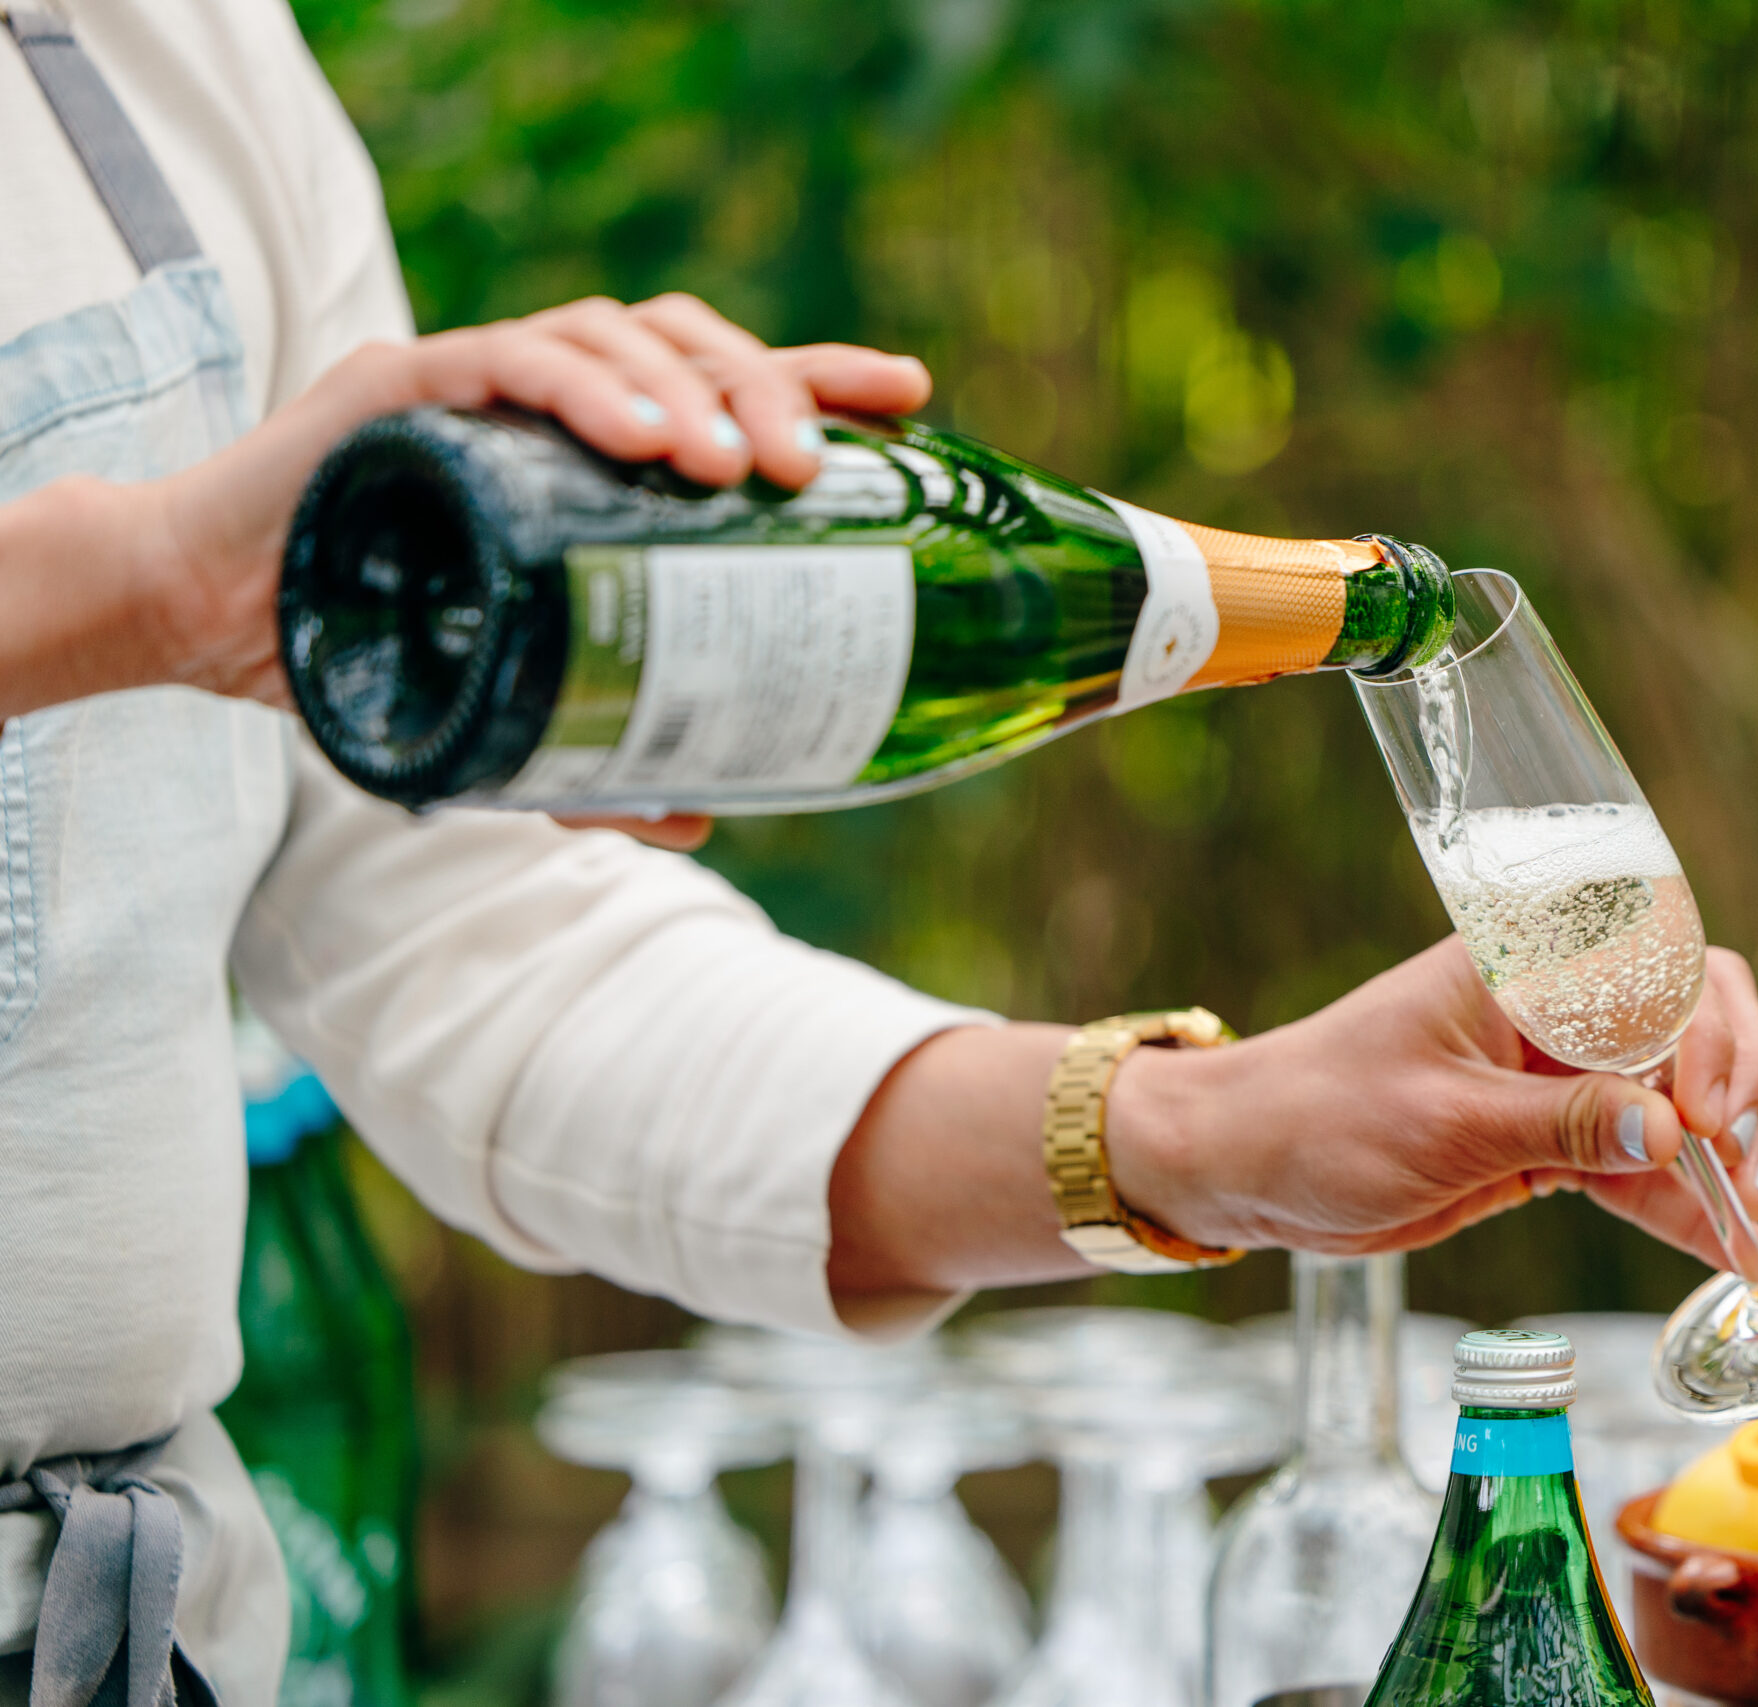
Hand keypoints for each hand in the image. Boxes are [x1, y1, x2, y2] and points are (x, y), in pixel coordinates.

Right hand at [137, 294, 932, 707]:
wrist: (196, 624)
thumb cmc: (358, 641)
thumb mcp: (504, 704)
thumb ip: (597, 753)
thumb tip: (703, 817)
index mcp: (585, 452)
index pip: (723, 386)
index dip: (818, 380)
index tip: (911, 399)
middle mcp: (543, 399)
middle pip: (686, 347)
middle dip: (768, 388)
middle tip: (816, 470)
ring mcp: (472, 382)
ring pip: (609, 334)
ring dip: (685, 387)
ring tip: (737, 463)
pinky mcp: (398, 389)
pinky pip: (507, 362)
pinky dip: (584, 389)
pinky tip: (644, 437)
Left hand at [1108, 936, 1757, 1273]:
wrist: (1242, 1168)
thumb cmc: (1318, 1116)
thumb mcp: (1443, 1123)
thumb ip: (1561, 1126)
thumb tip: (1672, 1134)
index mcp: (1529, 966)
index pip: (1664, 967)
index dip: (1713, 1036)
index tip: (1711, 1119)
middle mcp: (1557, 1012)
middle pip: (1694, 1030)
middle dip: (1736, 1100)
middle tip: (1740, 1176)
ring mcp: (1557, 1080)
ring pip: (1676, 1110)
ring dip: (1722, 1168)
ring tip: (1755, 1237)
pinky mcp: (1547, 1144)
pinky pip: (1635, 1169)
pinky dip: (1681, 1210)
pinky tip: (1732, 1253)